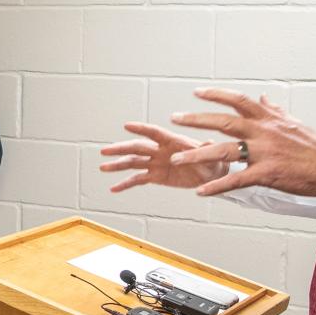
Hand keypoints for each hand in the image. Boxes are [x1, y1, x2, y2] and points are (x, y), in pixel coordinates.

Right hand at [99, 122, 228, 192]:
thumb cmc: (212, 160)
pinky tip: (114, 188)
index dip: (141, 129)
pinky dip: (126, 184)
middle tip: (105, 150)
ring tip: (103, 167)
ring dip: (118, 165)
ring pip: (133, 163)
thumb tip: (208, 143)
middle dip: (121, 149)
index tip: (127, 126)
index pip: (154, 133)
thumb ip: (206, 150)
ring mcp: (156, 163)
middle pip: (137, 148)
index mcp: (172, 141)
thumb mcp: (212, 155)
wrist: (211, 173)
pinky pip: (138, 180)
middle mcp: (160, 150)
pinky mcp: (156, 176)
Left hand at [167, 88, 315, 198]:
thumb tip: (262, 97)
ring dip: (197, 155)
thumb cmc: (315, 148)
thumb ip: (274, 111)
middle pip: (224, 121)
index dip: (216, 96)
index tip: (197, 93)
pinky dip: (217, 186)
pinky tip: (202, 191)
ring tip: (178, 158)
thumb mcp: (294, 123)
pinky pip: (236, 180)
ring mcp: (264, 152)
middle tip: (175, 118)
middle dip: (197, 119)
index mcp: (269, 119)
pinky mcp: (267, 173)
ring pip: (224, 150)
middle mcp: (263, 132)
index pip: (238, 101)